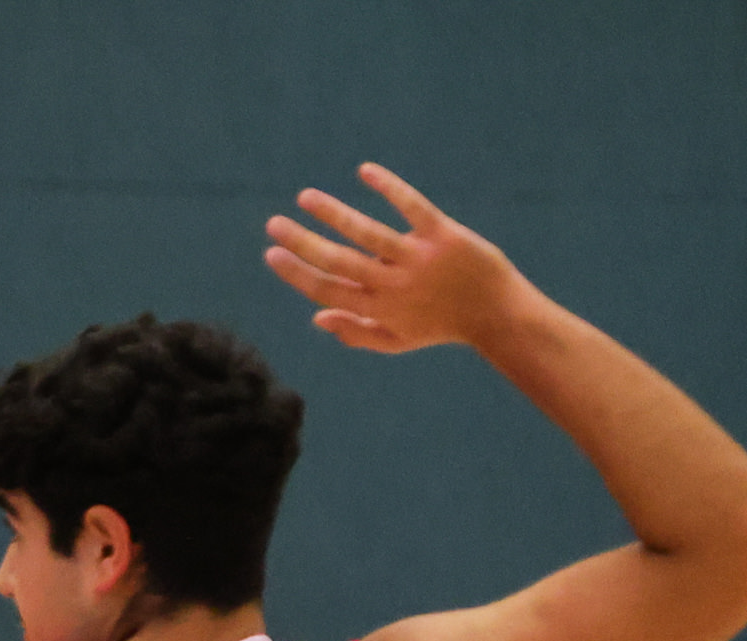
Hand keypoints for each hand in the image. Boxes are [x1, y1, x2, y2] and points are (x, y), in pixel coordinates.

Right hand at [265, 165, 528, 355]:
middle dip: (302, 242)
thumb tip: (316, 316)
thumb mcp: (396, 340)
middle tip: (274, 224)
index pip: (326, 289)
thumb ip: (355, 332)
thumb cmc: (442, 326)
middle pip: (338, 261)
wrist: (497, 314)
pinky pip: (412, 206)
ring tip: (305, 197)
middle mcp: (392, 285)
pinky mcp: (443, 235)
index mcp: (377, 309)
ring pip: (367, 233)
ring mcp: (418, 258)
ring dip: (333, 213)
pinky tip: (364, 171)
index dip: (297, 272)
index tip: (272, 254)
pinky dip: (389, 187)